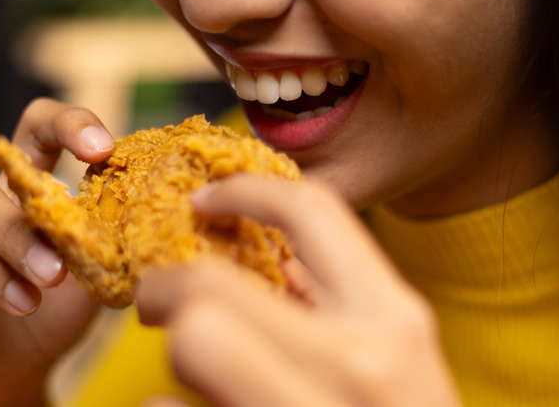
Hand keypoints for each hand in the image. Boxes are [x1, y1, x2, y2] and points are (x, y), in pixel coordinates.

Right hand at [0, 98, 114, 406]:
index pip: (35, 130)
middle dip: (14, 232)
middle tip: (56, 275)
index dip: (65, 124)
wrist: (27, 365)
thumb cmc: (61, 306)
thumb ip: (109, 238)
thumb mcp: (95, 270)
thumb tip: (149, 211)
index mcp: (23, 192)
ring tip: (29, 303)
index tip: (100, 150)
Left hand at [136, 175, 461, 406]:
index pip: (313, 213)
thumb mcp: (397, 363)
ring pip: (192, 343)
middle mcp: (357, 365)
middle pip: (211, 287)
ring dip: (173, 348)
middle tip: (161, 296)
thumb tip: (270, 253)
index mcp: (394, 324)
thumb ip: (342, 307)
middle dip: (167, 284)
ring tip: (185, 357)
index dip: (245, 193)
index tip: (204, 203)